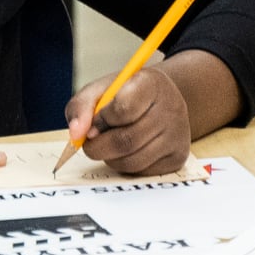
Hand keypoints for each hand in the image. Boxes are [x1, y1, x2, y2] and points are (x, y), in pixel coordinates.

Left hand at [67, 61, 191, 174]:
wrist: (159, 101)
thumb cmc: (125, 95)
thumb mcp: (101, 90)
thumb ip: (81, 107)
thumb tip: (76, 134)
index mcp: (152, 83)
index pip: (123, 109)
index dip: (101, 119)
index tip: (93, 122)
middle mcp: (172, 108)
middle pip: (125, 141)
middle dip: (98, 146)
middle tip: (91, 141)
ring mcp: (178, 135)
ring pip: (131, 161)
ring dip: (110, 158)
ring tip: (109, 144)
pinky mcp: (178, 157)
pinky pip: (141, 171)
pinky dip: (125, 165)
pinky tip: (127, 151)